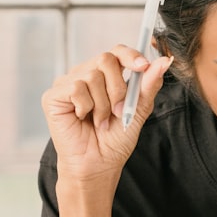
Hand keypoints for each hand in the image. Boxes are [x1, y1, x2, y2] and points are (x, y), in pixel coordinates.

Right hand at [41, 46, 171, 186]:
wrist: (98, 165)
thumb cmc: (115, 140)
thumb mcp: (138, 110)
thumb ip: (149, 85)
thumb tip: (164, 61)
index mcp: (105, 76)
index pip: (117, 51)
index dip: (130, 55)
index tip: (143, 66)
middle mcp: (85, 74)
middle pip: (106, 59)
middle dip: (118, 89)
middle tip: (118, 112)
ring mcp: (67, 83)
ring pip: (92, 76)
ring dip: (103, 105)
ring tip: (100, 121)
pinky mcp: (53, 95)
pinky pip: (77, 88)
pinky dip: (86, 107)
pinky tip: (83, 120)